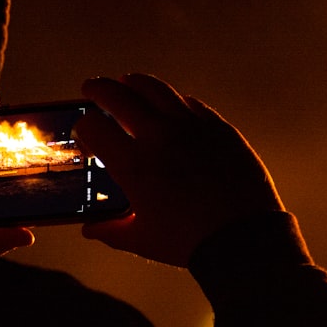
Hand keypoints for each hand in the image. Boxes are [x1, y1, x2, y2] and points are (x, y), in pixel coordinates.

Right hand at [75, 74, 283, 266]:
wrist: (244, 238)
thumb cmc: (190, 243)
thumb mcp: (142, 240)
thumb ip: (111, 230)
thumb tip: (91, 229)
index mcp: (133, 164)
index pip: (92, 126)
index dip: (82, 127)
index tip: (85, 134)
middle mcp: (158, 137)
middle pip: (117, 95)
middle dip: (98, 89)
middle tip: (90, 88)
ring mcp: (191, 127)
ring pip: (155, 89)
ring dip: (134, 83)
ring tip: (127, 82)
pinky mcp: (218, 128)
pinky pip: (190, 103)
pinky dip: (173, 100)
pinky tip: (169, 104)